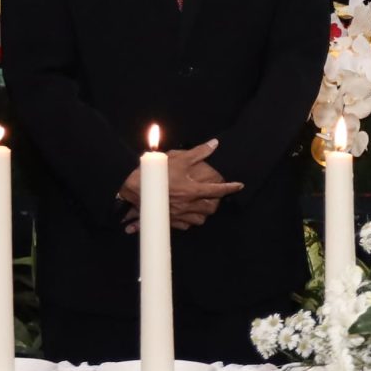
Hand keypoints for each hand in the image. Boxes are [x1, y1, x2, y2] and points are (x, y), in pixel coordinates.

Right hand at [120, 138, 240, 233]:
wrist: (131, 189)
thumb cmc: (154, 173)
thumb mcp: (177, 158)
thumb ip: (198, 152)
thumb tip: (214, 144)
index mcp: (192, 190)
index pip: (217, 190)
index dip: (230, 188)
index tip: (239, 186)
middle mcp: (187, 205)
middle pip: (210, 209)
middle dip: (216, 203)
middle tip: (215, 196)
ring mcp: (178, 216)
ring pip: (199, 221)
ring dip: (203, 214)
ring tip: (201, 205)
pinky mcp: (168, 221)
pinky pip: (184, 226)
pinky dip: (188, 222)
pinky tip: (186, 215)